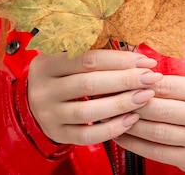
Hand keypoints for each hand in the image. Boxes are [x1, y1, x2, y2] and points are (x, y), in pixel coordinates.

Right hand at [27, 49, 162, 145]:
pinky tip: (131, 120)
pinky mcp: (57, 134)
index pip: (87, 59)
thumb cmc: (59, 76)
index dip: (119, 59)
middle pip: (89, 84)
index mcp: (47, 63)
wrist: (32, 104)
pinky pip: (87, 136)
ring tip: (146, 97)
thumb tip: (136, 50)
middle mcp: (44, 89)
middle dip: (125, 80)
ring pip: (88, 112)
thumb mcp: (65, 58)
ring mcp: (49, 114)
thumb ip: (94, 52)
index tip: (145, 60)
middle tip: (152, 78)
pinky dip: (111, 129)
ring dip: (121, 104)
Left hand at [115, 75, 184, 174]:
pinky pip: (155, 152)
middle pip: (159, 109)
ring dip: (128, 124)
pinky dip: (134, 143)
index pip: (167, 85)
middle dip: (131, 103)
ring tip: (111, 116)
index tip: (121, 81)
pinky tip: (120, 134)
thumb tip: (131, 76)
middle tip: (112, 99)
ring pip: (155, 132)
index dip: (140, 83)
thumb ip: (168, 82)